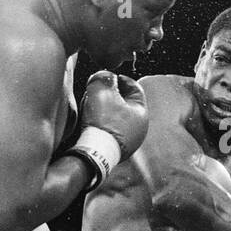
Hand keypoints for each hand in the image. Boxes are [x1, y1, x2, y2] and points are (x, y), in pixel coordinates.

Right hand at [67, 72, 149, 188]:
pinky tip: (89, 123)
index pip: (133, 87)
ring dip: (103, 110)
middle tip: (95, 91)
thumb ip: (102, 78)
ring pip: (115, 118)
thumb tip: (103, 76)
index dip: (118, 78)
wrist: (93, 154)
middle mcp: (138, 130)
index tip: (105, 77)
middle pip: (124, 103)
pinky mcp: (114, 152)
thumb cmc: (103, 122)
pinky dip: (100, 124)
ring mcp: (127, 143)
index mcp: (142, 113)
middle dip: (109, 95)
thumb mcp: (101, 92)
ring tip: (89, 107)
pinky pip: (108, 131)